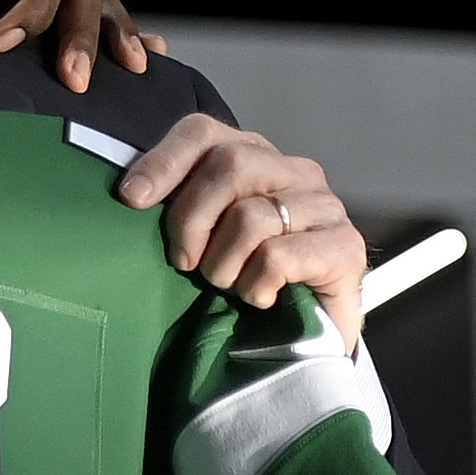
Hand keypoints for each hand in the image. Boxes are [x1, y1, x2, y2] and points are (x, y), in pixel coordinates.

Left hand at [0, 0, 166, 94]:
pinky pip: (98, 23)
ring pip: (98, 5)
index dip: (33, 8)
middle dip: (82, 37)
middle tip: (73, 84)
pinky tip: (151, 64)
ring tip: (134, 72)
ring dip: (116, 38)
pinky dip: (126, 38)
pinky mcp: (44, 22)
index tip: (1, 47)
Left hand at [108, 116, 368, 348]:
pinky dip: (255, 285)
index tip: (131, 198)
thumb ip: (181, 207)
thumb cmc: (246, 284)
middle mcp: (295, 172)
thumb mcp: (205, 240)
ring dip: (224, 265)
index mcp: (256, 158)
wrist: (306, 342)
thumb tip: (131, 195)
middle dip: (192, 218)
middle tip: (184, 262)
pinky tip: (260, 299)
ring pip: (251, 216)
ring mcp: (325, 207)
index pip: (204, 132)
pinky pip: (278, 256)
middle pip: (230, 165)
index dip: (164, 161)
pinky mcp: (345, 247)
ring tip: (229, 287)